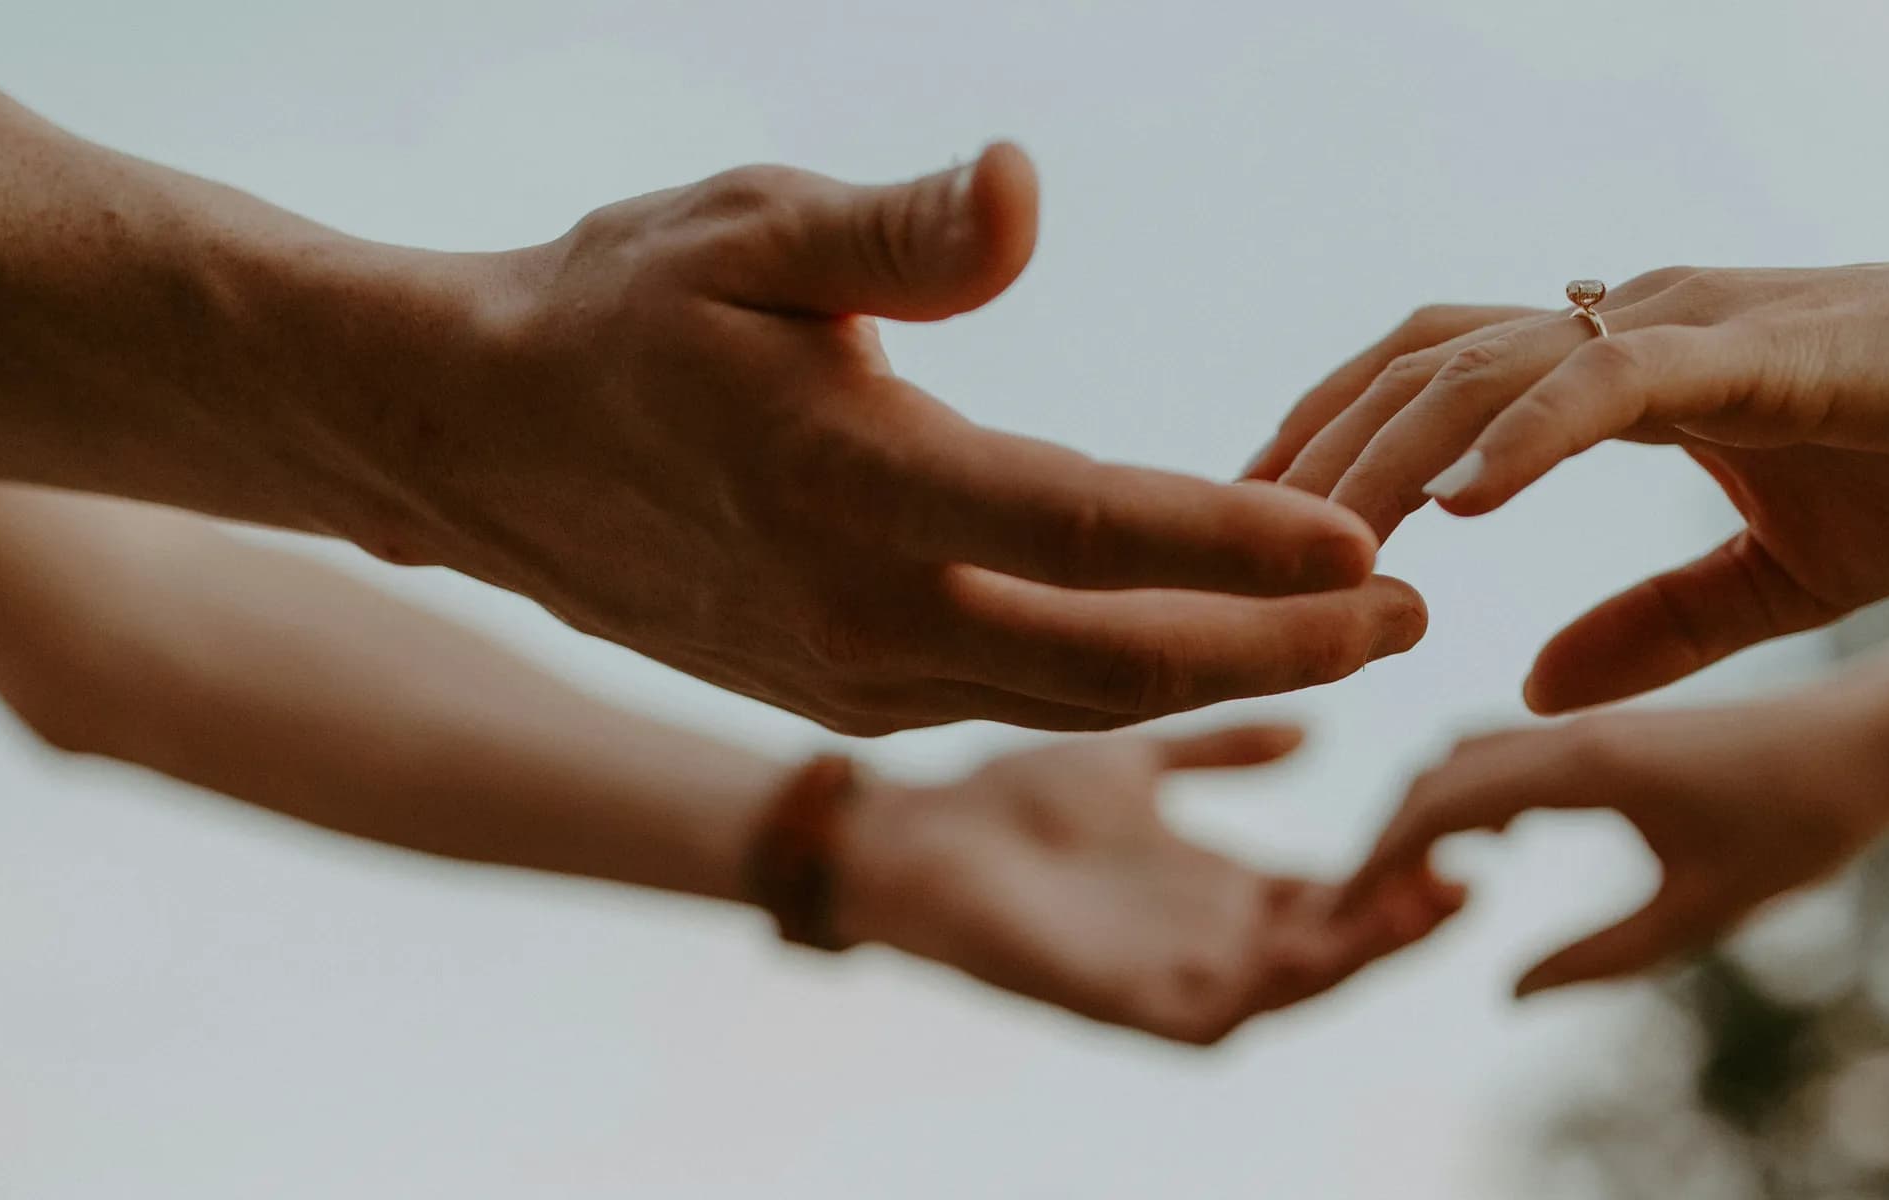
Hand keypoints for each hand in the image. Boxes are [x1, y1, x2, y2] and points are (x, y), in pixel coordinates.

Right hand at [356, 144, 1419, 734]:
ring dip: (1221, 669)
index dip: (1237, 545)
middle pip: (1115, 662)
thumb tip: (1027, 187)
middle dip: (1282, 647)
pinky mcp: (842, 693)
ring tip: (1345, 628)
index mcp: (848, 487)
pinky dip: (1125, 672)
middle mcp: (858, 614)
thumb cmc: (614, 306)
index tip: (1372, 545)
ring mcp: (850, 675)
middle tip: (1414, 617)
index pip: (1087, 532)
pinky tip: (1195, 626)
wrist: (474, 440)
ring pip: (1072, 699)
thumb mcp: (745, 227)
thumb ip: (896, 231)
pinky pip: (1017, 698)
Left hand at [837, 725, 1462, 1043]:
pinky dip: (1280, 984)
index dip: (1404, 858)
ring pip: (1298, 980)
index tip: (1466, 810)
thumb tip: (1309, 725)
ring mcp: (1174, 973)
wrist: (913, 834)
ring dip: (1366, 949)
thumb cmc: (1012, 803)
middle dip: (1409, 911)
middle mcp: (1212, 936)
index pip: (1341, 887)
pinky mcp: (1126, 1003)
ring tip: (1425, 899)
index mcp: (1223, 886)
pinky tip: (1321, 945)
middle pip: (1339, 939)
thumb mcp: (1139, 758)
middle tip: (1472, 860)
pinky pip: (1223, 1013)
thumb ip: (1220, 747)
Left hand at [1260, 231, 1888, 712]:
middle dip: (1319, 451)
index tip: (1266, 533)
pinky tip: (1458, 509)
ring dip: (1389, 455)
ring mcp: (1686, 326)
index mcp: (1625, 372)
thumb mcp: (1771, 580)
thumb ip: (1651, 627)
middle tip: (1237, 546)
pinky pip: (1609, 378)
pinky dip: (1523, 435)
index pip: (1437, 381)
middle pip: (1421, 362)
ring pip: (1486, 364)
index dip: (1340, 447)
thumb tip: (1531, 683)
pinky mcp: (1757, 346)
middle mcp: (1631, 325)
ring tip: (1319, 548)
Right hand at [1339, 688, 1888, 997]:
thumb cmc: (1803, 821)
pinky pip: (1509, 751)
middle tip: (1363, 915)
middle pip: (1436, 774)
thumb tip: (1506, 993)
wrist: (1873, 735)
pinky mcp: (1610, 729)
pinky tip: (1503, 847)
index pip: (1440, 802)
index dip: (1380, 859)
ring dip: (1428, 814)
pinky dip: (1474, 795)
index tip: (1343, 915)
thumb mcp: (1705, 910)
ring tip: (1420, 890)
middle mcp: (1572, 732)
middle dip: (1388, 841)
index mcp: (1585, 766)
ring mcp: (1588, 725)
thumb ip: (1603, 957)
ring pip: (1468, 756)